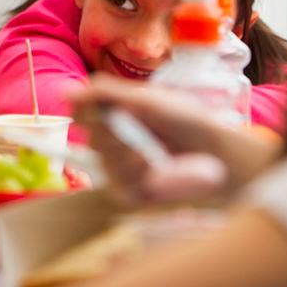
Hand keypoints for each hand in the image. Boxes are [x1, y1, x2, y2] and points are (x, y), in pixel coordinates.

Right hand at [67, 75, 281, 202]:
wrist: (221, 154)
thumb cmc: (189, 122)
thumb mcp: (148, 101)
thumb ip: (107, 95)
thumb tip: (66, 93)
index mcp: (114, 113)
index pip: (80, 112)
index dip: (86, 112)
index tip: (101, 111)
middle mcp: (113, 141)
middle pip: (93, 138)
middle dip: (118, 135)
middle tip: (144, 131)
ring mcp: (121, 169)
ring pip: (107, 165)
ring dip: (134, 158)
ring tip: (160, 155)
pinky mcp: (132, 193)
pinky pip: (120, 188)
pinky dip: (142, 179)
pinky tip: (159, 171)